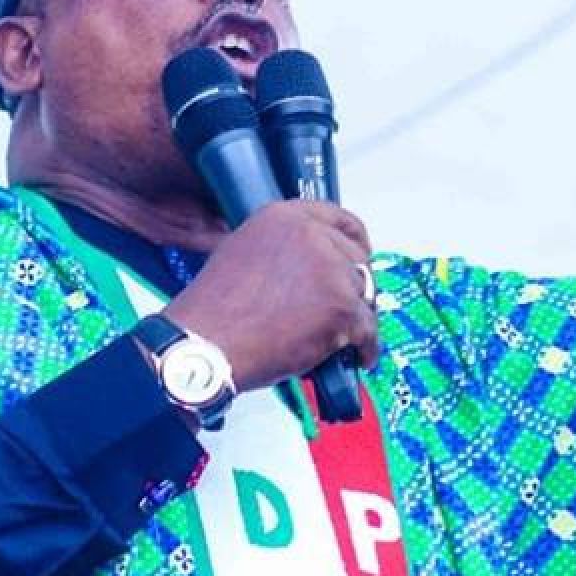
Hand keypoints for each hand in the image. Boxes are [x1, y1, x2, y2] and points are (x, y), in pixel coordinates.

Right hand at [167, 200, 377, 392]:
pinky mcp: (340, 307)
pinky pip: (368, 329)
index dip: (356, 241)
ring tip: (345, 338)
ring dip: (357, 318)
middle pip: (357, 259)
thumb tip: (308, 266)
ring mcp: (330, 271)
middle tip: (345, 308)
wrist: (207, 344)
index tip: (362, 254)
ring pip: (364, 295)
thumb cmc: (215, 310)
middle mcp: (311, 237)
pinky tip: (357, 357)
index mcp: (284, 218)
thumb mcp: (243, 252)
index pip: (339, 219)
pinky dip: (365, 347)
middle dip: (354, 287)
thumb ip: (281, 248)